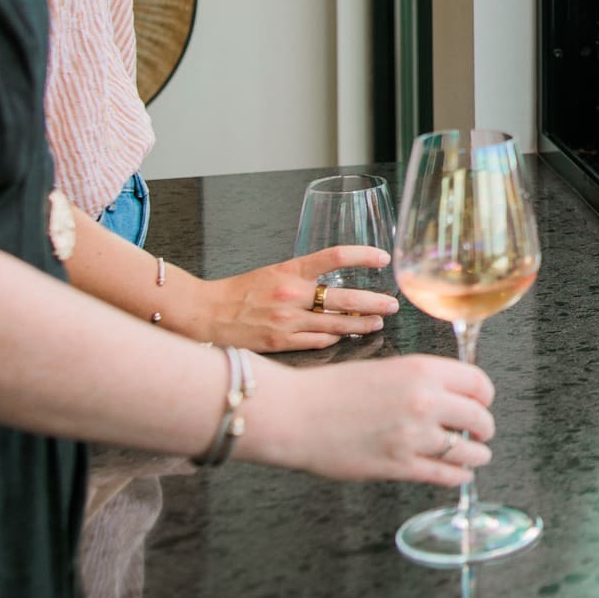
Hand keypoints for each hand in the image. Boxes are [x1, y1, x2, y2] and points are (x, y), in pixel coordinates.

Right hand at [198, 246, 397, 351]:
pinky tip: (345, 337)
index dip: (364, 255)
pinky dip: (335, 338)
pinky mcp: (281, 342)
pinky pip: (318, 341)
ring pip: (336, 324)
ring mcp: (287, 320)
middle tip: (392, 304)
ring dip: (361, 324)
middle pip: (345, 297)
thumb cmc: (240, 292)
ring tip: (377, 322)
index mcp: (290, 270)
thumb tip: (336, 283)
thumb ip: (304, 277)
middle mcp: (291, 294)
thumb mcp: (273, 272)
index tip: (384, 258)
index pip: (335, 256)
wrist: (206, 314)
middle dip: (374, 302)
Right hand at [263, 353, 495, 487]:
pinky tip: (460, 475)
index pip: (478, 383)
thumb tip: (450, 397)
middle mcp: (424, 401)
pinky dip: (458, 477)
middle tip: (479, 433)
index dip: (483, 396)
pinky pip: (445, 475)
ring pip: (468, 451)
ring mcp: (414, 436)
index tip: (481, 403)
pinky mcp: (399, 466)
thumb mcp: (386, 369)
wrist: (294, 414)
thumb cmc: (331, 390)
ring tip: (476, 456)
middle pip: (479, 418)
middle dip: (483, 428)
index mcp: (422, 370)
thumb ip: (421, 381)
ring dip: (476, 456)